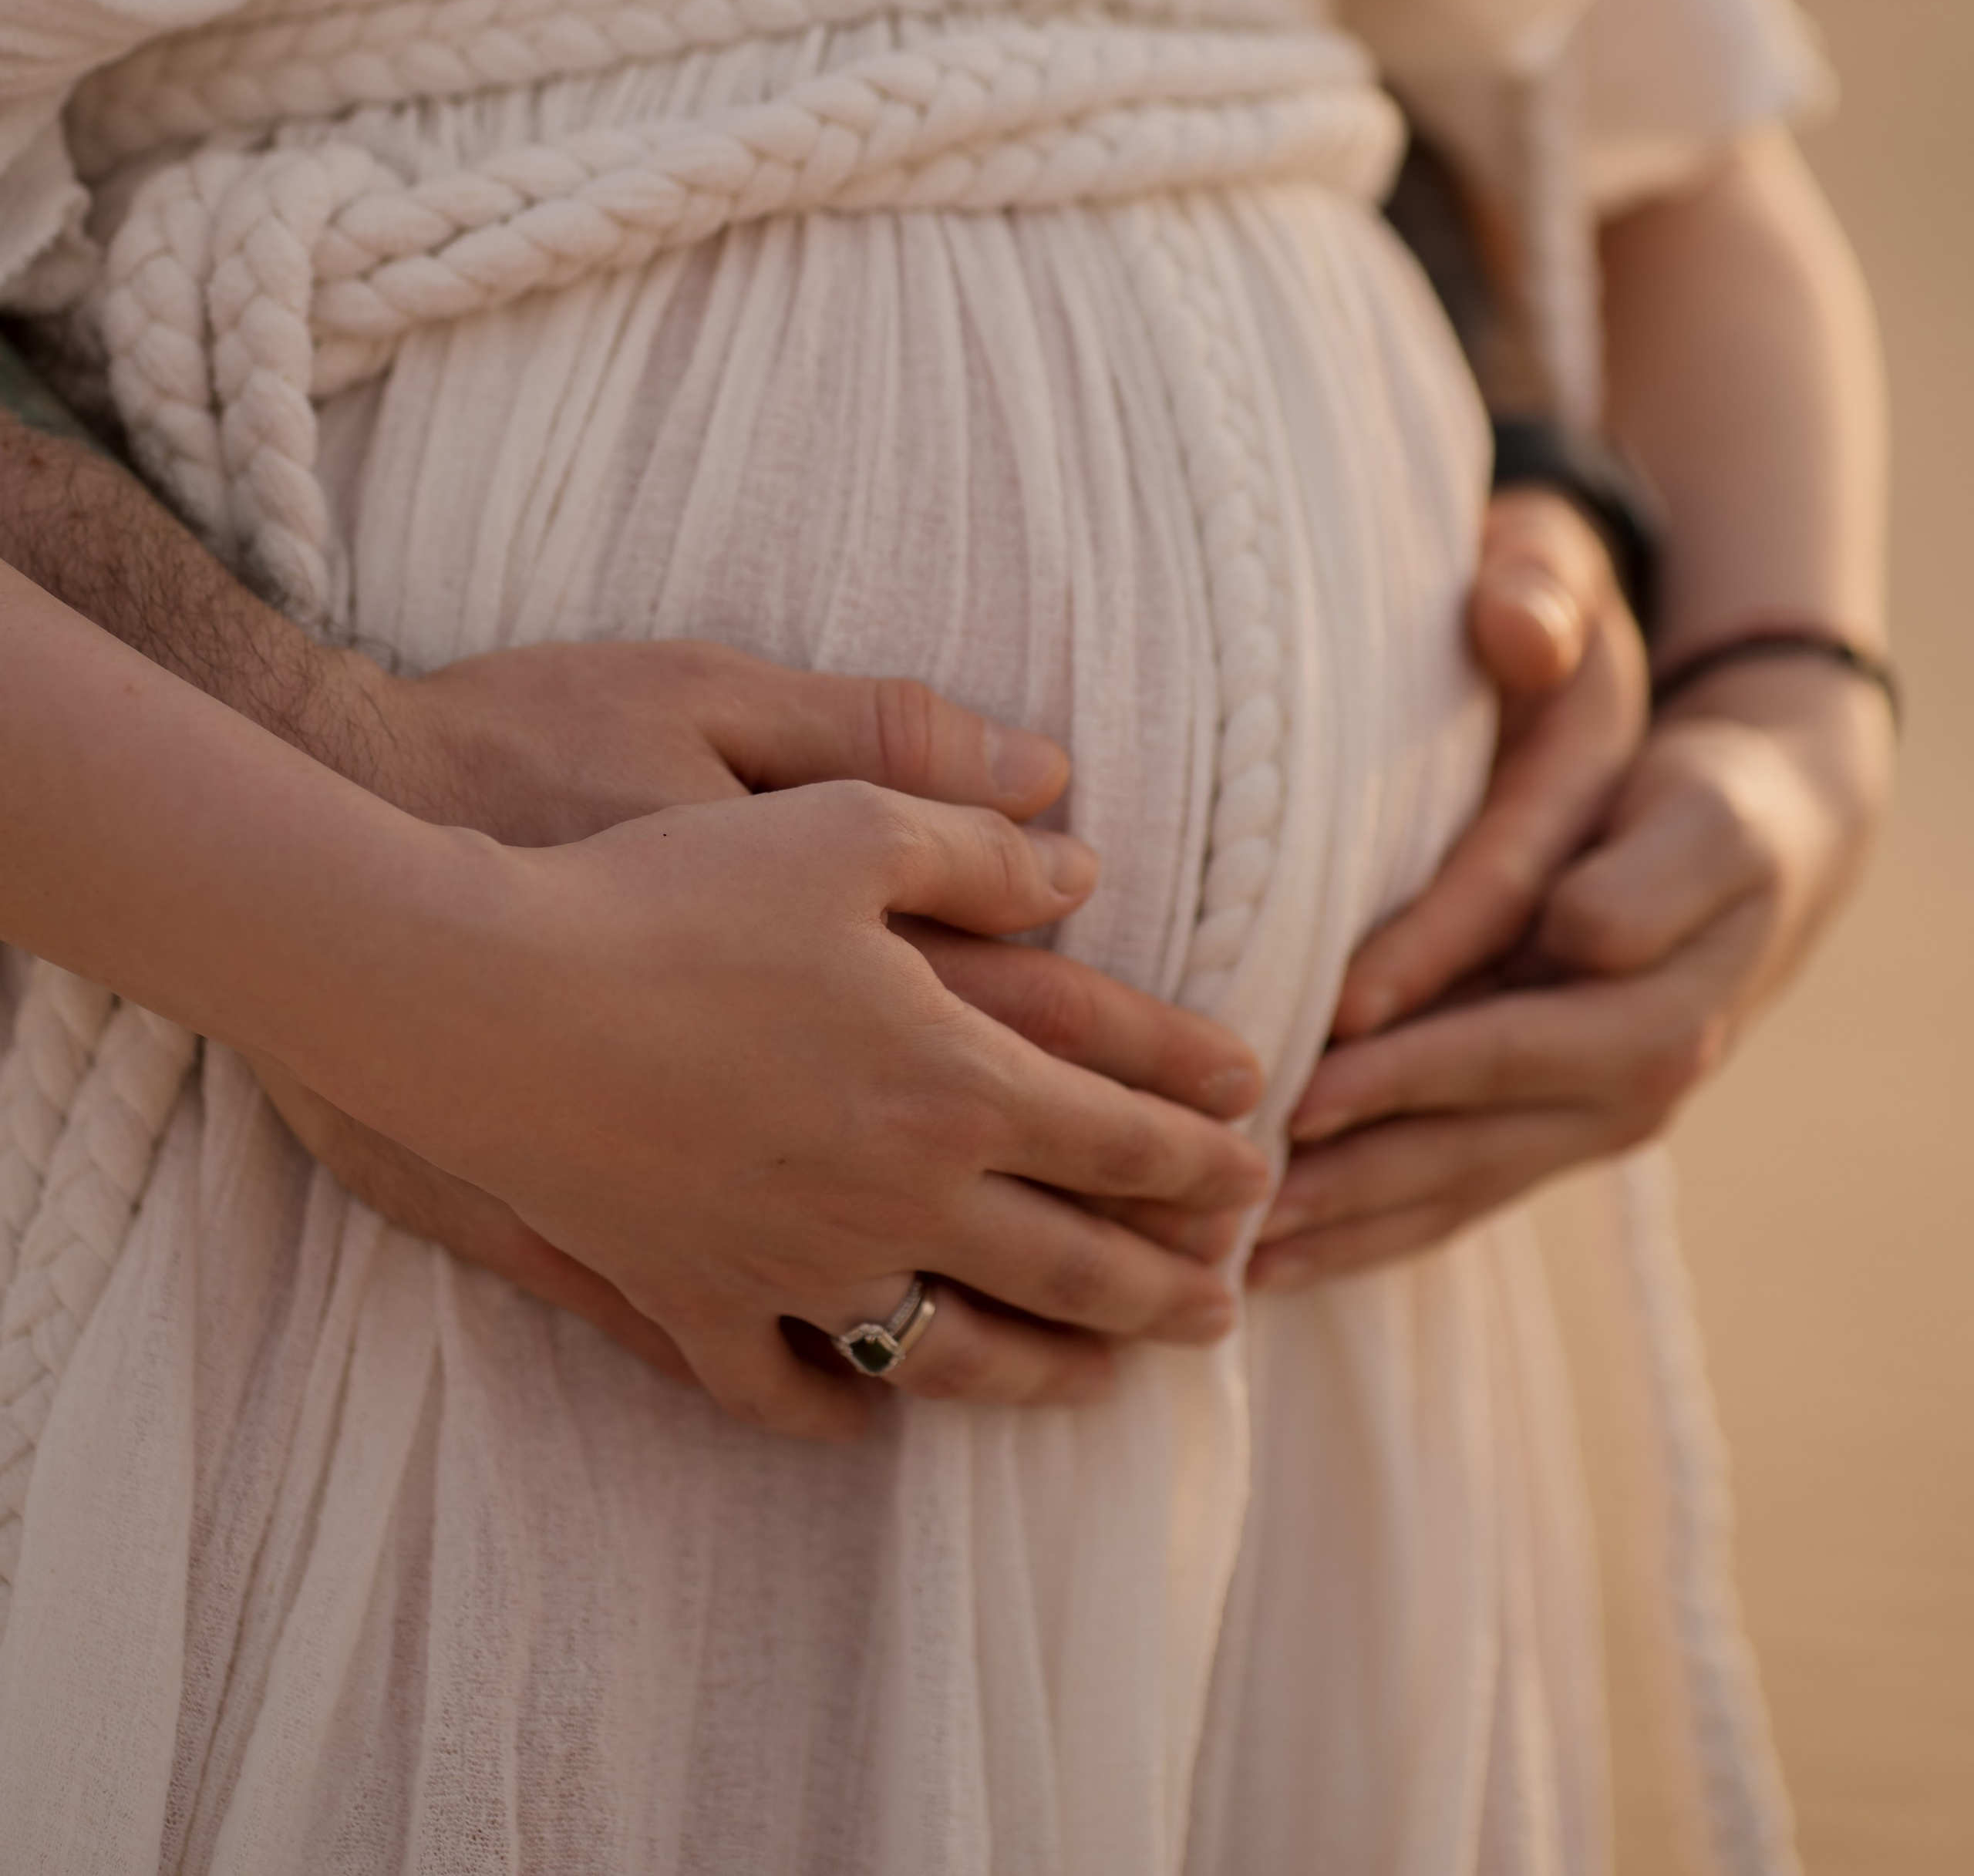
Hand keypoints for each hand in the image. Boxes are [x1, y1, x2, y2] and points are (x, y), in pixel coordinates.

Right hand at [287, 776, 1269, 1439]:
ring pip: (953, 1349)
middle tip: (1235, 1295)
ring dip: (1048, 1365)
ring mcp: (789, 1262)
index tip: (1261, 1152)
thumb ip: (971, 835)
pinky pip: (778, 1386)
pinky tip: (871, 1411)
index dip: (1201, 1141)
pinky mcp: (688, 1296)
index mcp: (945, 1067)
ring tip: (1105, 1376)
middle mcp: (891, 1189)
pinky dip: (835, 1406)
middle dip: (1168, 1276)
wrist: (474, 987)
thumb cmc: (657, 878)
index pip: (1117, 1122)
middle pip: (1069, 1257)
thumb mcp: (836, 814)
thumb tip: (1080, 855)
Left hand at [1254, 516, 1890, 1284]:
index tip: (1301, 1096)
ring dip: (1347, 1228)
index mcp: (1661, 1026)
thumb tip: (1572, 933)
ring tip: (1237, 1256)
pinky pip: (1460, 1195)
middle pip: (1467, 1150)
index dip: (1403, 1074)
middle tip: (1232, 1204)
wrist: (1765, 853)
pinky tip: (1292, 1257)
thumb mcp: (1706, 822)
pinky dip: (1375, 1229)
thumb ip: (1647, 880)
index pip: (1506, 1054)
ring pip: (1453, 1192)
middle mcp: (1629, 1101)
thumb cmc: (1718, 815)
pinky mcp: (1556, 1132)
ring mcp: (1591, 1128)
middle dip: (1348, 1180)